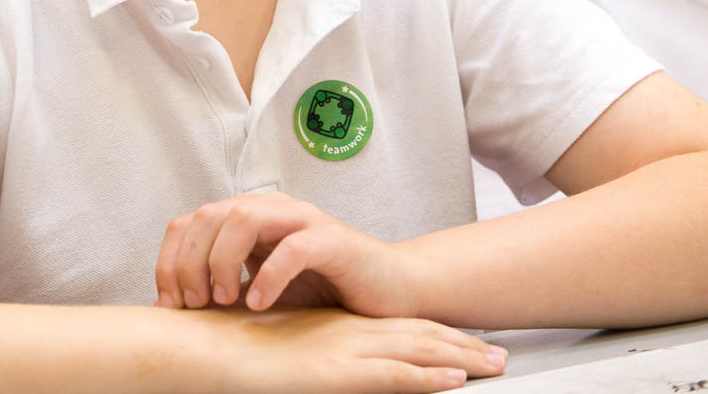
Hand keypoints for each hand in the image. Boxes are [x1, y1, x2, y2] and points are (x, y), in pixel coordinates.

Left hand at [156, 191, 407, 317]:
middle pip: (210, 214)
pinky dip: (270, 275)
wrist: (388, 293)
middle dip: (191, 261)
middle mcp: (272, 210)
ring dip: (224, 261)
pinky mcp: (333, 240)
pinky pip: (293, 247)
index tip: (170, 303)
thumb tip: (168, 309)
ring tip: (227, 301)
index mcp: (250, 218)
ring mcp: (303, 220)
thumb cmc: (323, 294)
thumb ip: (223, 290)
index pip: (192, 221)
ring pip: (244, 217)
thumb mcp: (261, 292)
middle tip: (196, 303)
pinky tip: (260, 304)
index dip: (171, 259)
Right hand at [213, 307, 508, 392]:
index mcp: (337, 328)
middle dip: (460, 345)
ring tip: (495, 365)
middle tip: (498, 354)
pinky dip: (427, 378)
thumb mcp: (280, 353)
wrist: (209, 349)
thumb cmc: (233, 350)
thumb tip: (316, 365)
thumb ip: (306, 356)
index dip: (433, 333)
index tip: (465, 342)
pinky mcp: (336, 374)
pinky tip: (454, 381)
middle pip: (417, 335)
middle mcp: (348, 334)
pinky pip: (393, 375)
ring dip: (459, 359)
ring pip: (416, 352)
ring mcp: (345, 352)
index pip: (397, 328)